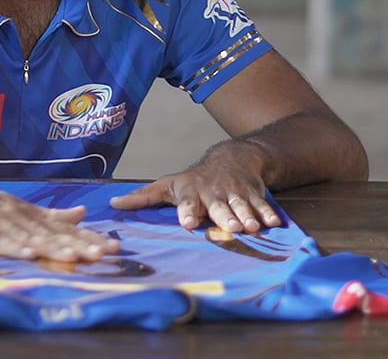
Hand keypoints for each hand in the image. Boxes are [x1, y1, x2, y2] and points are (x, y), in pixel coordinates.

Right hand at [0, 175, 119, 261]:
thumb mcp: (21, 210)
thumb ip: (51, 216)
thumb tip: (83, 214)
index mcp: (31, 216)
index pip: (63, 229)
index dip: (88, 238)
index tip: (113, 247)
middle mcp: (19, 217)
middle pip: (51, 234)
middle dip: (77, 244)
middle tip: (101, 254)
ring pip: (26, 236)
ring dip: (50, 246)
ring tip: (72, 256)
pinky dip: (10, 247)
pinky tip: (26, 254)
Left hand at [109, 140, 281, 233]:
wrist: (231, 158)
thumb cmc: (194, 180)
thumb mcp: (168, 186)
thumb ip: (143, 197)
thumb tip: (113, 203)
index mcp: (191, 193)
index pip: (187, 203)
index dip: (187, 212)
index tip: (187, 223)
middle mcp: (213, 194)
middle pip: (218, 207)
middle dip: (224, 216)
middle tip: (230, 227)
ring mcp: (235, 194)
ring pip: (241, 207)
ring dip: (247, 217)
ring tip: (251, 228)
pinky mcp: (253, 195)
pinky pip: (262, 205)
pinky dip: (268, 214)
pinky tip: (274, 224)